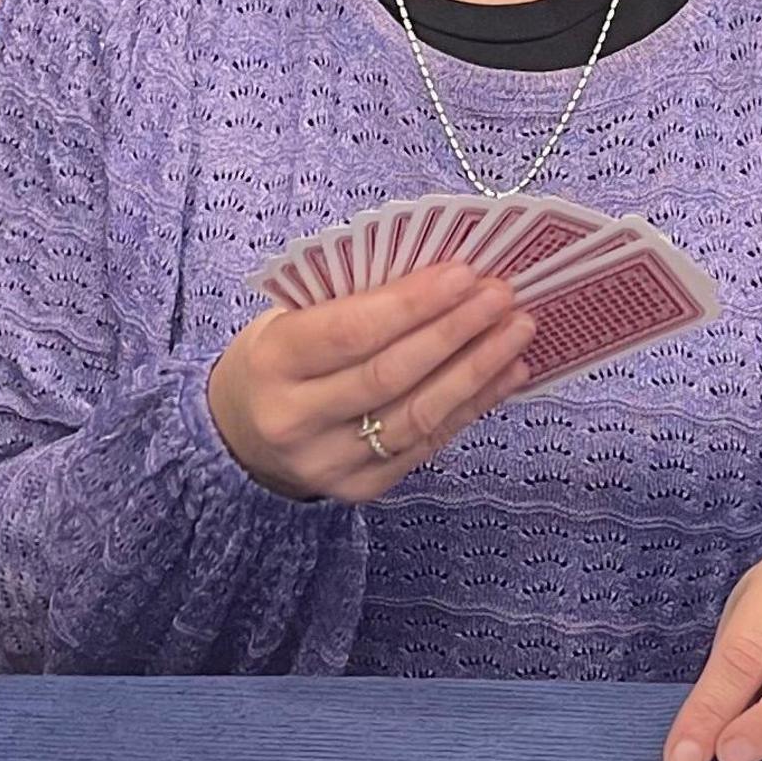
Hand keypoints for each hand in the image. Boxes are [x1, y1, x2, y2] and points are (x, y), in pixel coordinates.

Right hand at [210, 264, 532, 501]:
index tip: (464, 273)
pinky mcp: (362, 488)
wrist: (243, 434)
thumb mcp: (293, 317)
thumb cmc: (283, 358)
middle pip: (390, 375)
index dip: (413, 303)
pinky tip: (508, 371)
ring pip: (418, 416)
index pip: (351, 332)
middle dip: (455, 331)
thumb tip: (447, 278)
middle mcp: (296, 420)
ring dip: (478, 369)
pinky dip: (475, 404)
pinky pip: (429, 443)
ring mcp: (330, 462)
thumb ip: (355, 302)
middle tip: (501, 296)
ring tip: (518, 330)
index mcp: (273, 362)